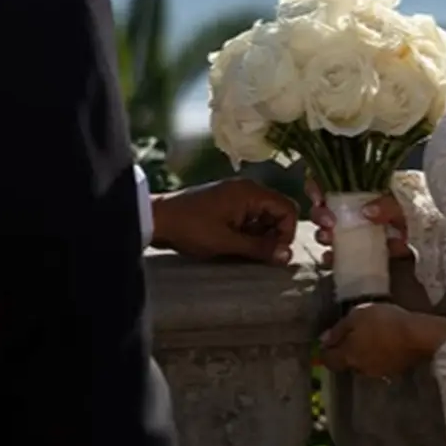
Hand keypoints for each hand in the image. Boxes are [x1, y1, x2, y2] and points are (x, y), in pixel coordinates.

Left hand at [151, 179, 297, 262]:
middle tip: (259, 255)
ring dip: (259, 235)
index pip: (287, 209)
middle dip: (273, 235)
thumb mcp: (227, 242)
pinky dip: (247, 232)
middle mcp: (247, 189)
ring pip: (263, 216)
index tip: (274, 253)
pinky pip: (249, 217)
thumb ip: (259, 248)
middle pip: (277, 212)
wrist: (158, 219)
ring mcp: (236, 195)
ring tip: (242, 250)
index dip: (286, 233)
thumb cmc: (191, 229)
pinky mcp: (226, 203)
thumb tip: (287, 256)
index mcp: (250, 192)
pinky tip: (234, 243)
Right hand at [306, 178, 410, 262]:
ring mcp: (354, 230)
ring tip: (329, 239)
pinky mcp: (358, 252)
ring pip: (327, 230)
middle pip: (324, 207)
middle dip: (319, 214)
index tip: (319, 199)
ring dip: (323, 234)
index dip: (317, 187)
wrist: (432, 240)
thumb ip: (388, 204)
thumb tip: (367, 211)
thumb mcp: (407, 202)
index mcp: (361, 188)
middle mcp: (353, 208)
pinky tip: (330, 258)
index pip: (330, 181)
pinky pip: (337, 253)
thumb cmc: (420, 213)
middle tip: (328, 223)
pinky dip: (331, 256)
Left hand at [320, 302, 445, 379]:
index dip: (325, 351)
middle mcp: (360, 368)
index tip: (328, 340)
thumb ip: (338, 329)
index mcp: (347, 356)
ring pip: (362, 364)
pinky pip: (379, 364)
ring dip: (362, 354)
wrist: (419, 336)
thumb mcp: (357, 316)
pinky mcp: (394, 371)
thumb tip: (323, 340)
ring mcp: (378, 372)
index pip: (328, 360)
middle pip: (345, 363)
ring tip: (370, 338)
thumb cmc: (384, 322)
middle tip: (351, 336)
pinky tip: (385, 344)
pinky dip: (378, 356)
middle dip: (345, 352)